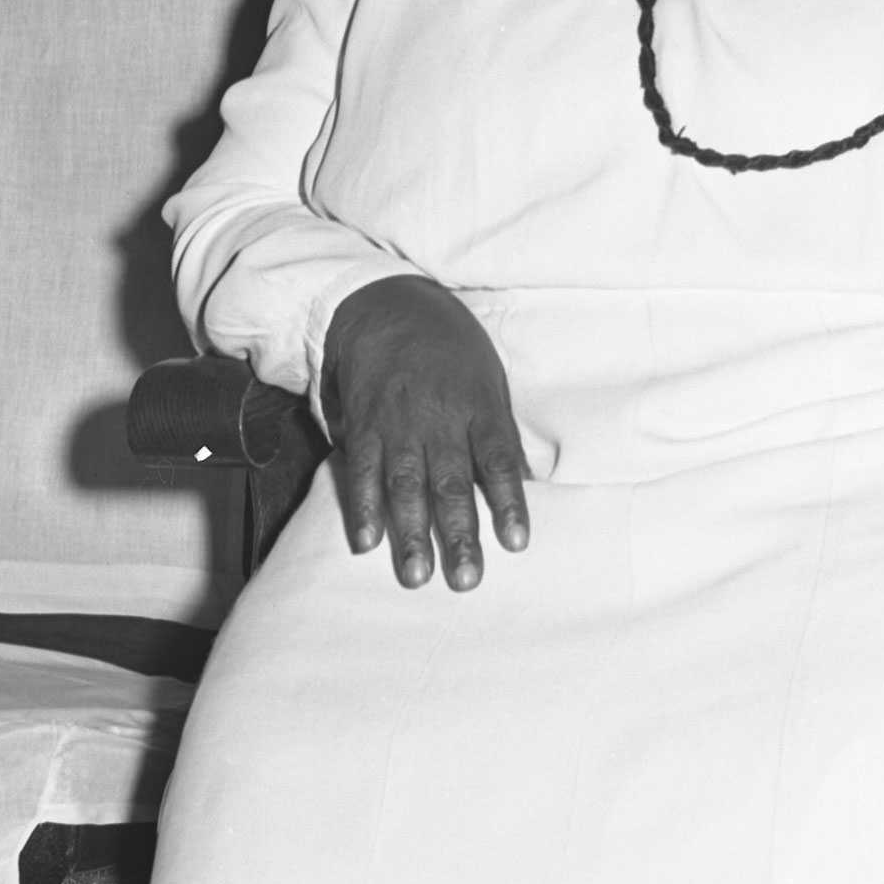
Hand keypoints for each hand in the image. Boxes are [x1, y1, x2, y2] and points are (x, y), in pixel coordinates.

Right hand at [321, 274, 530, 591]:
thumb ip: (498, 435)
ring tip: (416, 575)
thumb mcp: (488, 380)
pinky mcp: (363, 425)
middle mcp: (439, 418)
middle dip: (458, 533)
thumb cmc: (449, 349)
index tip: (516, 543)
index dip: (507, 502)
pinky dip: (363, 507)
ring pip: (405, 484)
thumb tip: (521, 487)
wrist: (386, 304)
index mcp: (479, 406)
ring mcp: (397, 423)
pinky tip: (366, 542)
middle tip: (466, 579)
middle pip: (451, 482)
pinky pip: (362, 470)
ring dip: (410, 532)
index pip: (498, 460)